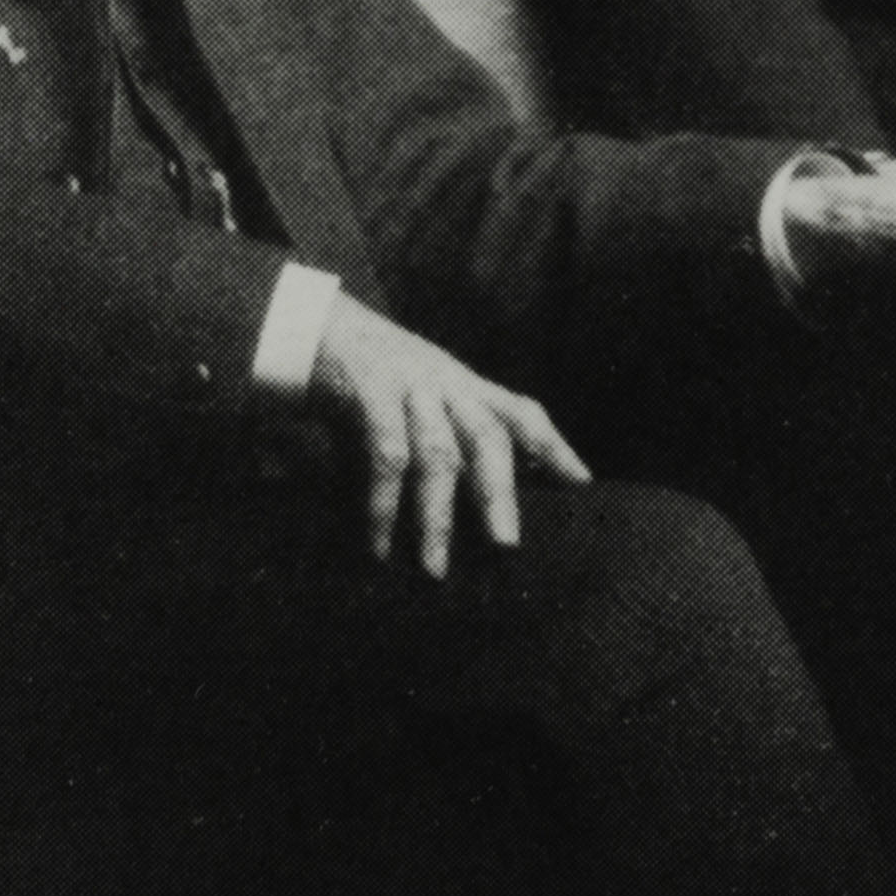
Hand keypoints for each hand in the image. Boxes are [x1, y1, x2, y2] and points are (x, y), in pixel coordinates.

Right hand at [302, 294, 589, 574]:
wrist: (314, 327)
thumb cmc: (371, 380)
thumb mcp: (418, 400)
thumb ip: (447, 439)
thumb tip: (473, 501)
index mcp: (463, 385)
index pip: (520, 411)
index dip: (552, 445)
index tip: (580, 483)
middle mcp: (445, 382)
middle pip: (487, 436)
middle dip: (499, 493)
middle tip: (506, 546)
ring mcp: (408, 385)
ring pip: (436, 453)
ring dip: (436, 514)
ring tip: (435, 568)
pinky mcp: (367, 391)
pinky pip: (384, 454)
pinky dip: (383, 503)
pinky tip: (379, 545)